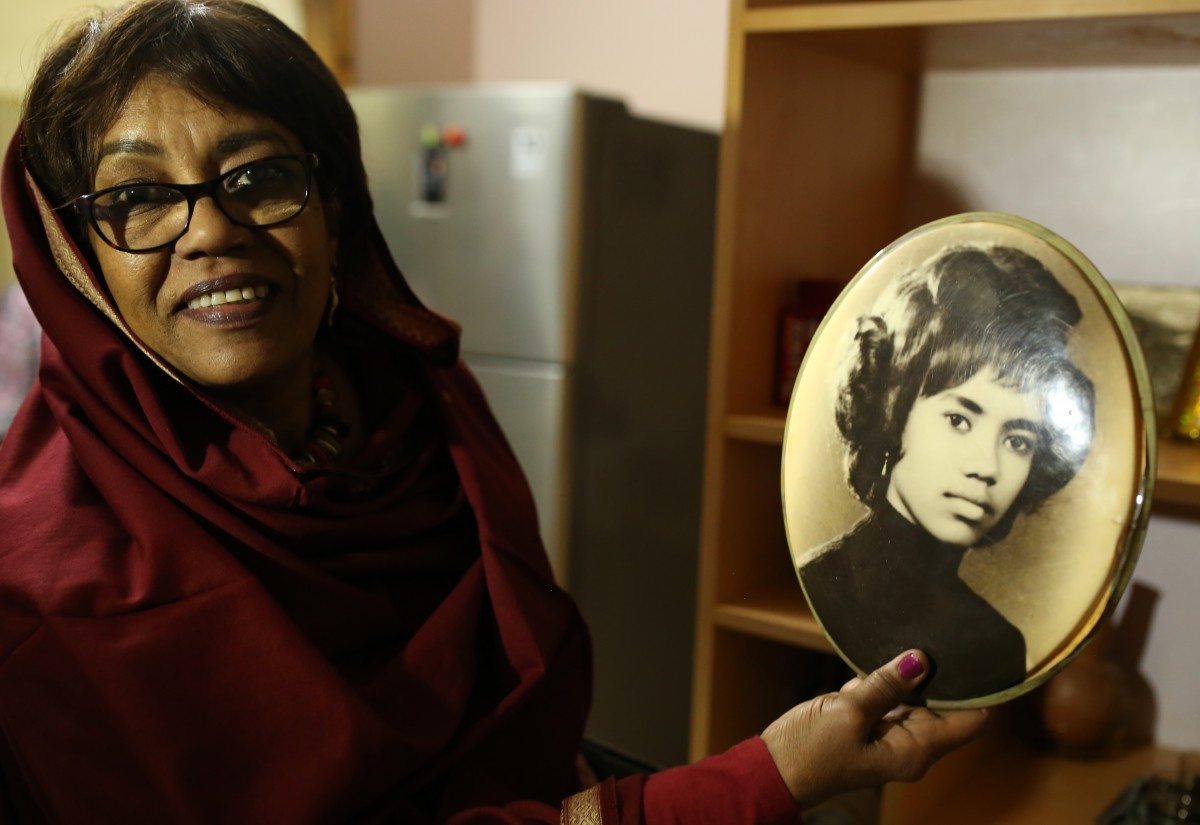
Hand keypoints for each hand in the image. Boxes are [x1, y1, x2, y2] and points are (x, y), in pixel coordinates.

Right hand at [761, 649, 988, 809]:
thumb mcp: (849, 711)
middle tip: (934, 633)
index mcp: (915, 750)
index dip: (981, 690)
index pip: (971, 721)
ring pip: (912, 697)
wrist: (773, 769)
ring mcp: (889, 736)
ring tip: (899, 641)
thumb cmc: (810, 751)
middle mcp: (909, 745)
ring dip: (904, 675)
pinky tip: (866, 665)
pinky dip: (879, 681)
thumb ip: (886, 685)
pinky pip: (886, 697)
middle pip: (944, 704)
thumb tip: (922, 659)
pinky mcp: (868, 726)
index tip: (981, 655)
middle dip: (939, 674)